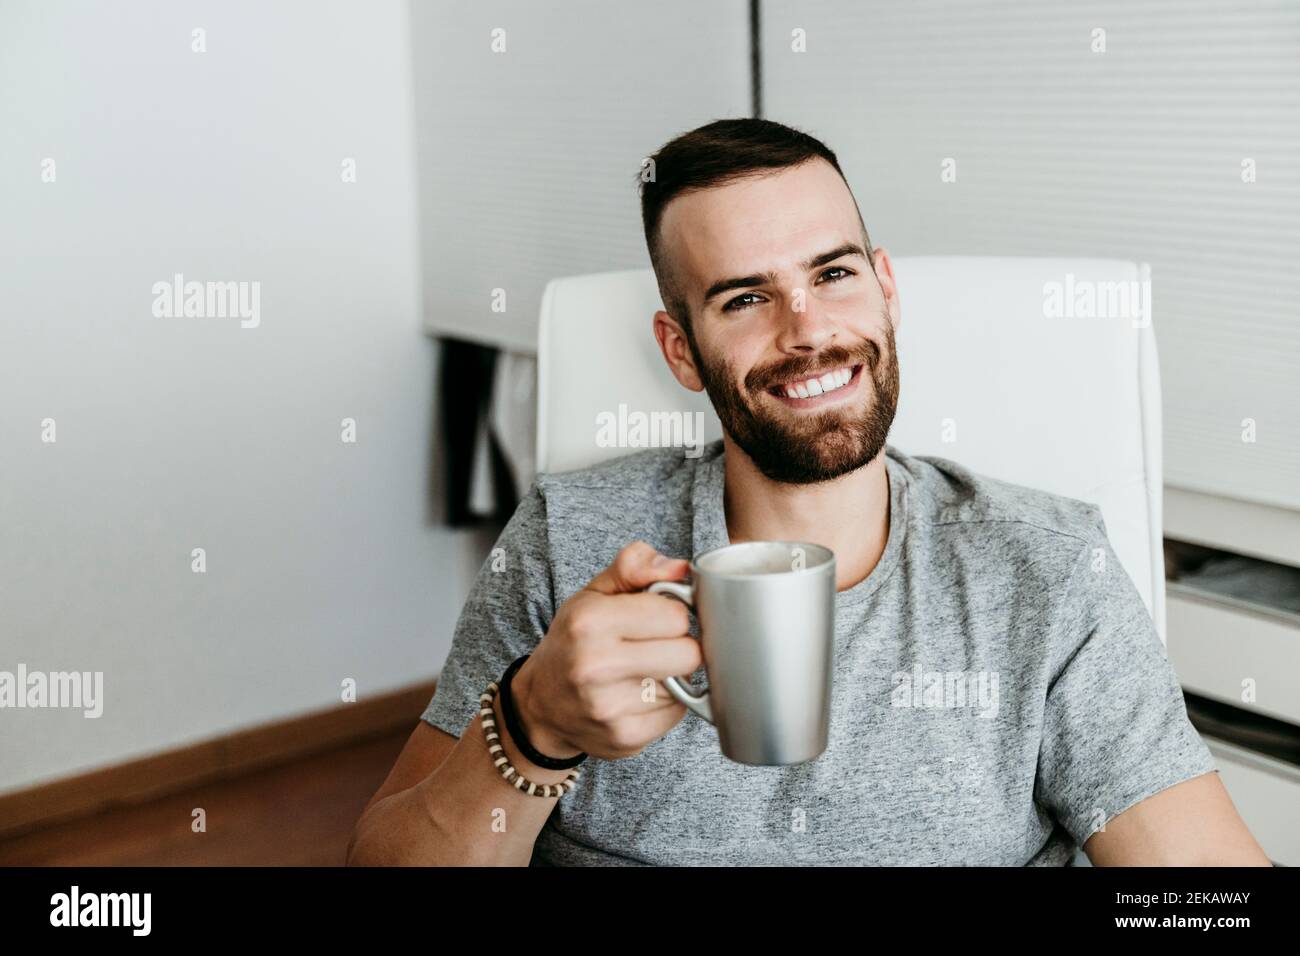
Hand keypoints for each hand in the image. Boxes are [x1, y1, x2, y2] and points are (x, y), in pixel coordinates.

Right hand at [512, 542, 699, 760]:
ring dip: (671, 676)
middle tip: (655, 645)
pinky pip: (677, 714)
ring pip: (685, 684)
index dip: (671, 613)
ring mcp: (610, 708)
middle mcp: (596, 666)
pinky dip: (665, 704)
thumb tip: (680, 568)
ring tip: (640, 671)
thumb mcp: (594, 594)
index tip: (655, 618)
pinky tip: (638, 696)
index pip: (676, 615)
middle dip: (678, 645)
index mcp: (590, 621)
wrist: (539, 705)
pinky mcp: (625, 738)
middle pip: (689, 654)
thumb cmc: (573, 642)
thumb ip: (635, 567)